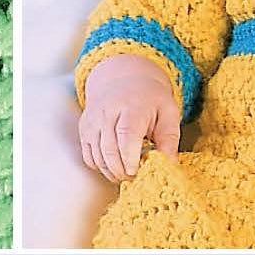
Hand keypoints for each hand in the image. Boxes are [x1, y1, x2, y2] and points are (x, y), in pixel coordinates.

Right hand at [78, 53, 181, 183]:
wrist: (123, 78)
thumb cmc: (149, 99)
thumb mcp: (168, 112)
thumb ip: (169, 139)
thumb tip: (170, 165)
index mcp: (132, 105)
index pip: (126, 135)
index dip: (130, 158)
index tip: (136, 171)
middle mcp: (108, 112)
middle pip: (110, 150)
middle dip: (122, 171)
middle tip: (136, 176)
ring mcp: (93, 121)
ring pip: (98, 157)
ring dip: (112, 172)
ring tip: (127, 172)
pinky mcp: (85, 130)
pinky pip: (89, 157)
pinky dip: (101, 168)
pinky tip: (115, 165)